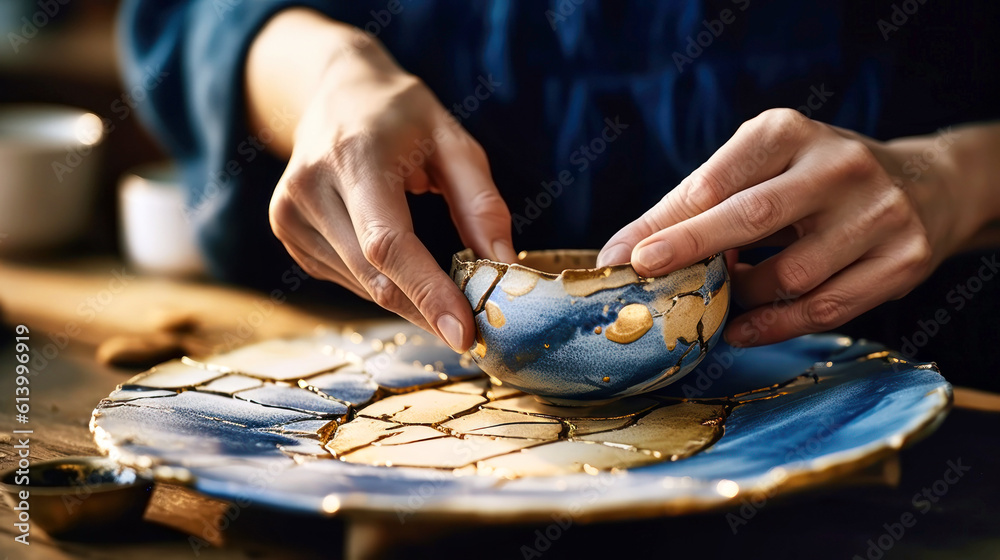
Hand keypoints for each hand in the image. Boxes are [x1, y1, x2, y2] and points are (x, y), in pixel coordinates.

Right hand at [254, 12, 514, 351]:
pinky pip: (347, 280)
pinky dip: (383, 283)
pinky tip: (396, 258)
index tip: (464, 334)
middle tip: (473, 326)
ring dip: (409, 299)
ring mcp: (290, 214)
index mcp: (354, 156)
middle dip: (428, 308)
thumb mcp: (454, 141)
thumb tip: (502, 268)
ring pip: (362, 287)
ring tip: (440, 281)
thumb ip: (481, 205)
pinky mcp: (288, 234)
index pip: (387, 243)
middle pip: (375, 276)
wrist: (335, 92)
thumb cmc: (403, 116)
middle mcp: (310, 187)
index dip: (427, 293)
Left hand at [597, 109, 992, 345]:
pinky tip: (742, 329)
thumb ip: (692, 204)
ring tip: (720, 300)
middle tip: (647, 276)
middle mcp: (839, 164)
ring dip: (742, 297)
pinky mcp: (904, 258)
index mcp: (790, 132)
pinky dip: (774, 325)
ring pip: (790, 276)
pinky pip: (826, 308)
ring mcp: (880, 212)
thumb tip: (618, 251)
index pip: (718, 180)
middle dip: (693, 250)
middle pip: (753, 217)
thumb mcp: (758, 170)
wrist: (924, 185)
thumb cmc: (812, 180)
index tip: (627, 256)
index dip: (669, 222)